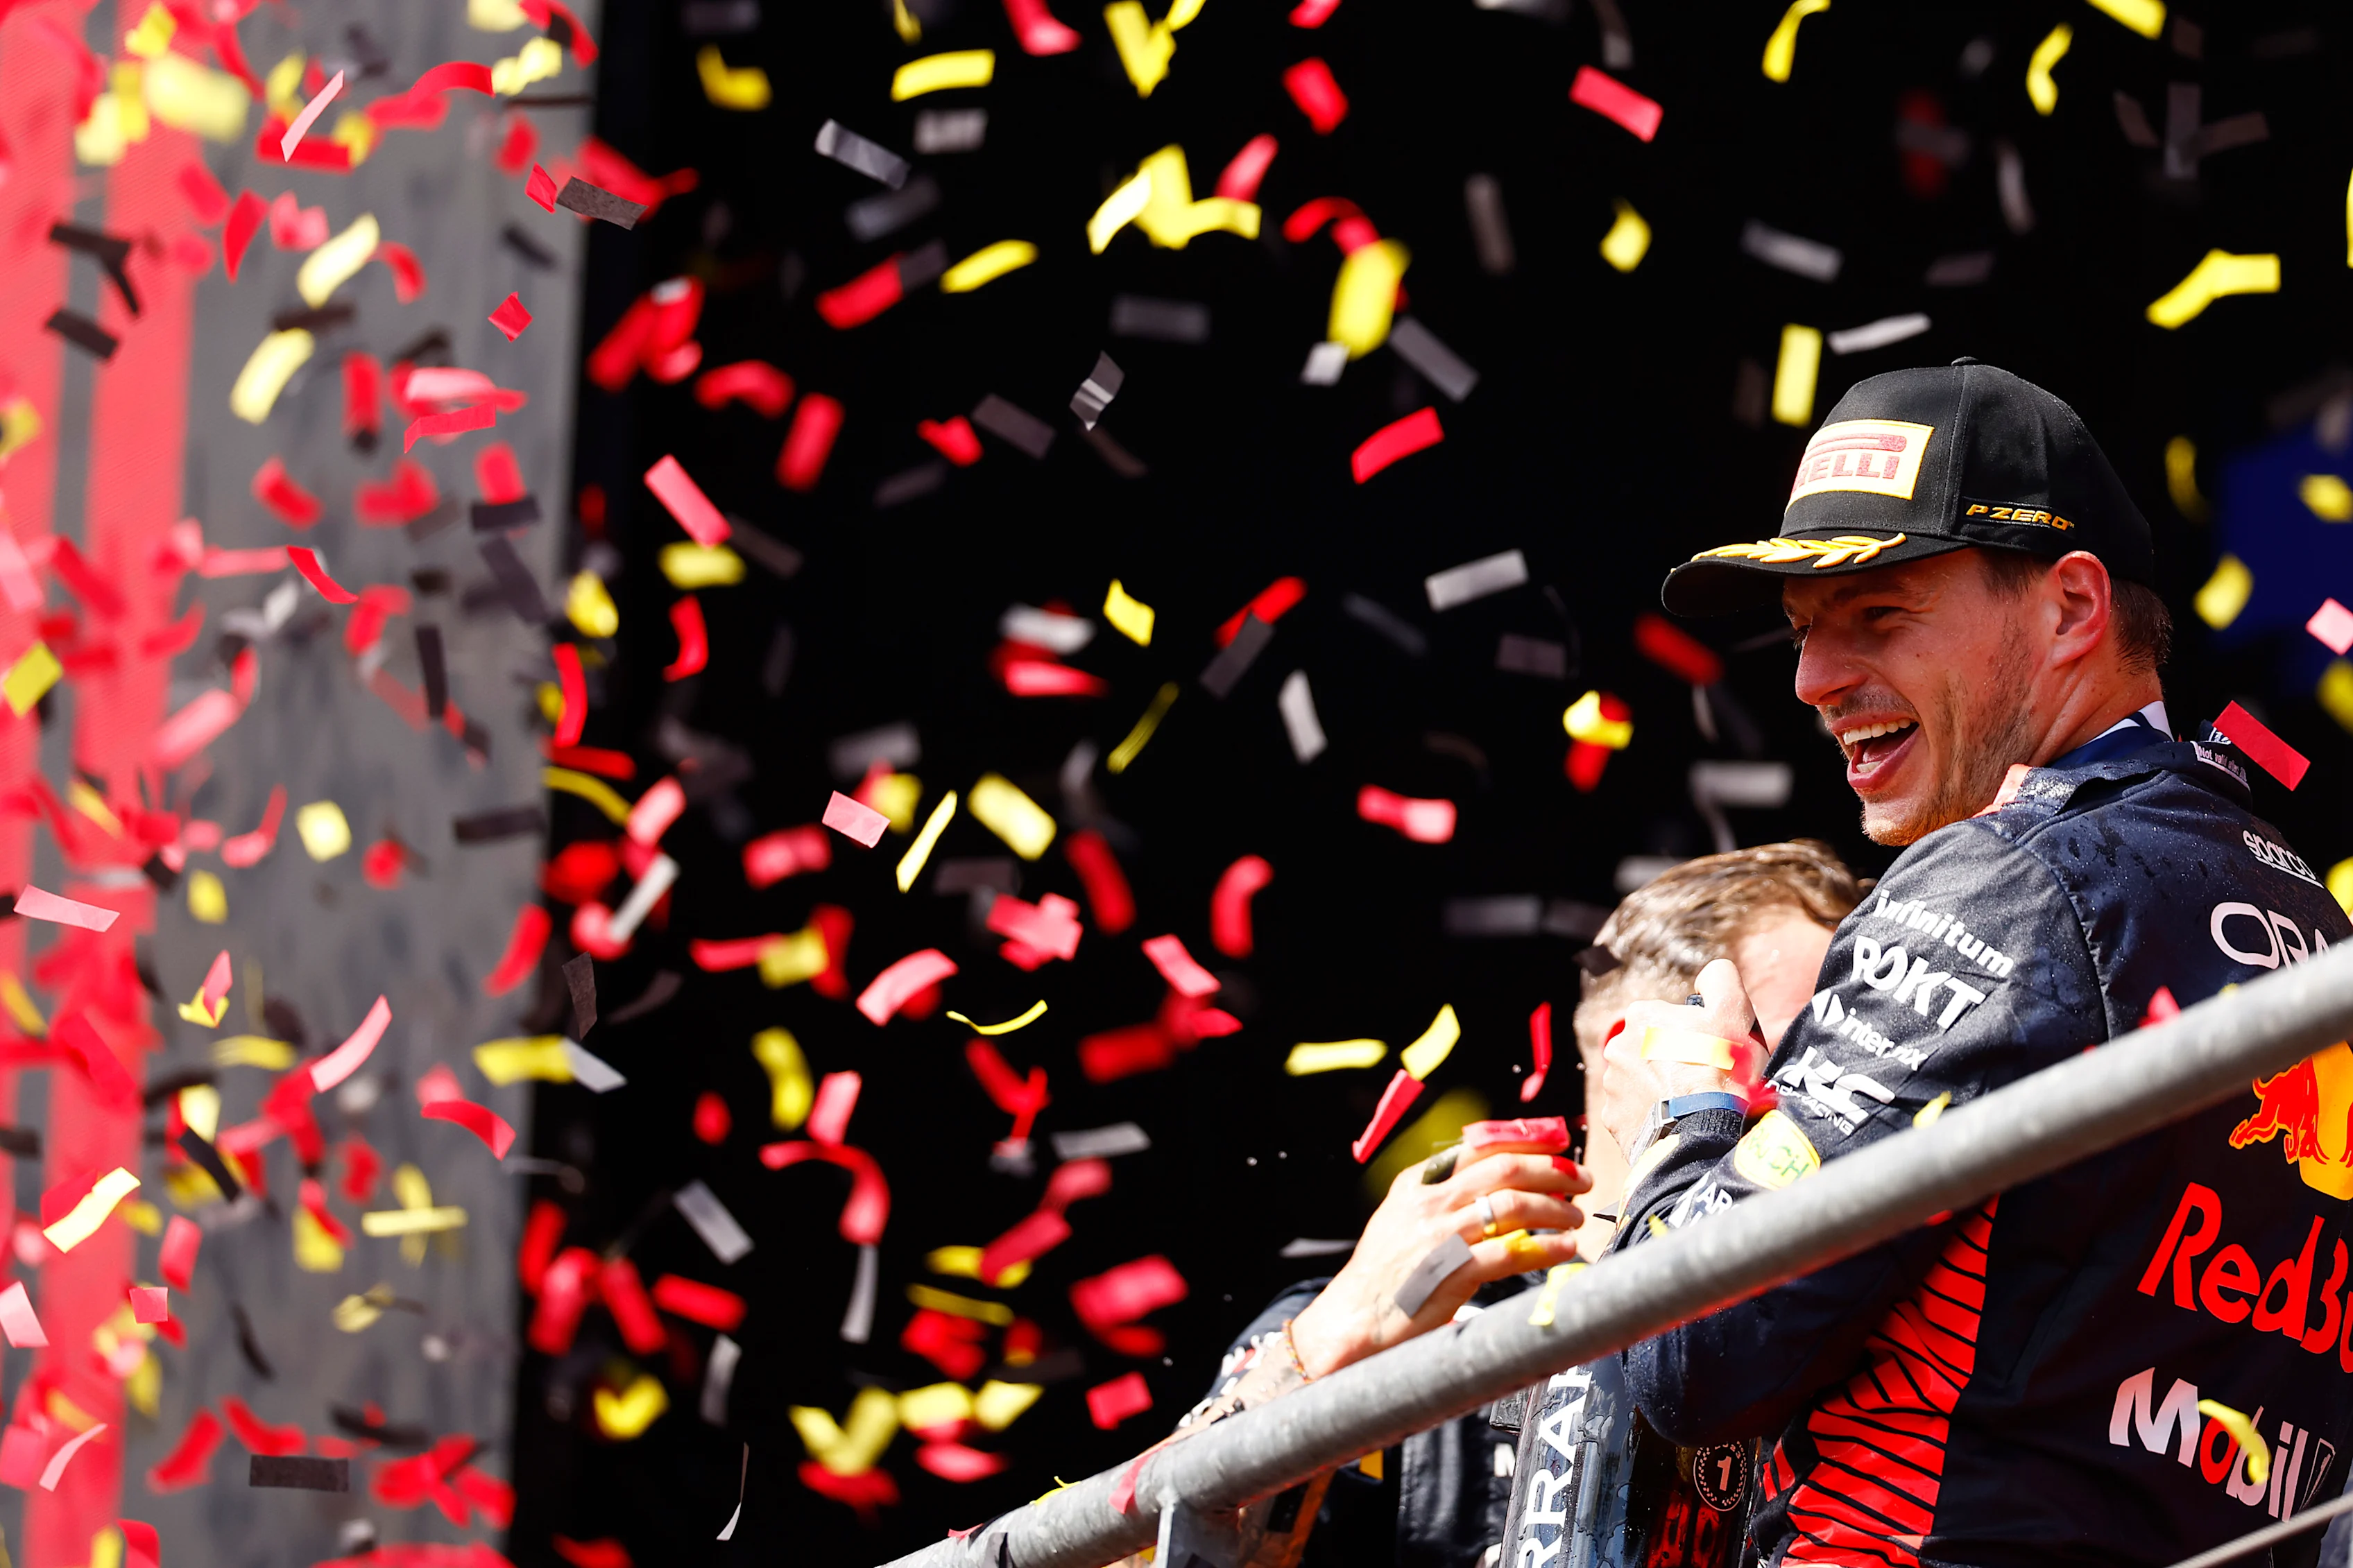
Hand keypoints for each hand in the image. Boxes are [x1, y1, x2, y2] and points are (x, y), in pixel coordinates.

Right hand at [1285, 1140, 1588, 1377]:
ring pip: (1515, 1205)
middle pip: (1506, 1169)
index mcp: (1418, 1182)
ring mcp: (1442, 1236)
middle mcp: (1431, 1202)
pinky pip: (1513, 1253)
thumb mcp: (1400, 1217)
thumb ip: (1438, 1194)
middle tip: (1581, 1179)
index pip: (1482, 1146)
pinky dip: (1546, 1248)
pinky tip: (1564, 1249)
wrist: (1354, 1318)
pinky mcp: (1455, 1273)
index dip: (1527, 1141)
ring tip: (1575, 1218)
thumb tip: (1492, 1177)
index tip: (1558, 1143)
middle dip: (1553, 1169)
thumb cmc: (1383, 1273)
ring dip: (1556, 1209)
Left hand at [1597, 958, 1761, 1165]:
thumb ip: (1720, 979)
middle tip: (1703, 1079)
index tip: (1711, 1051)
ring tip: (1690, 1103)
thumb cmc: (1719, 1070)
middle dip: (1674, 1061)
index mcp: (1641, 1016)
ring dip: (1661, 1088)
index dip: (1695, 1034)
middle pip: (1653, 1050)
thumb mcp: (1732, 1011)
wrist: (1701, 1131)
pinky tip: (1675, 1120)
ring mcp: (1613, 1085)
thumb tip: (1709, 975)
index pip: (1670, 1020)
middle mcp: (1617, 1046)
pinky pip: (1635, 1112)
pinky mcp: (1613, 1118)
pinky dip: (1653, 1115)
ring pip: (1643, 1081)